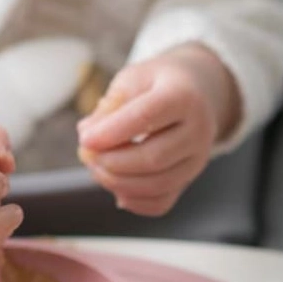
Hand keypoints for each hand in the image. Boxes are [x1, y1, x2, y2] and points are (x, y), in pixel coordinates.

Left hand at [77, 44, 240, 215]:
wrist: (196, 91)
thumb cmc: (156, 83)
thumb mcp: (132, 79)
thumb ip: (108, 106)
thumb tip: (87, 135)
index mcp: (184, 95)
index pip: (146, 117)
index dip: (110, 132)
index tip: (84, 139)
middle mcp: (198, 130)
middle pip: (153, 157)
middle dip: (112, 162)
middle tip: (87, 155)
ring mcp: (197, 159)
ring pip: (157, 185)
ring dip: (117, 182)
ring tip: (96, 168)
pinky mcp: (189, 179)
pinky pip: (161, 203)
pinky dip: (133, 201)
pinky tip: (116, 188)